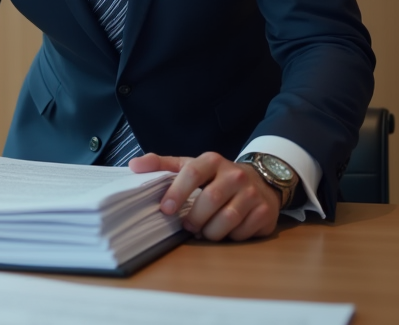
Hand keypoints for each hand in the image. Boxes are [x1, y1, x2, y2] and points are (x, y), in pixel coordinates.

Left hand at [130, 152, 280, 240]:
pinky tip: (226, 231)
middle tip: (187, 226)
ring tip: (204, 230)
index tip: (165, 209)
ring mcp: (252, 193)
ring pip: (227, 219)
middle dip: (194, 218)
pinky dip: (230, 236)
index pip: (192, 173)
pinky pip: (242, 232)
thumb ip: (162, 166)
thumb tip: (133, 166)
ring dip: (211, 231)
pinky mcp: (265, 212)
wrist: (259, 181)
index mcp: (212, 161)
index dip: (176, 192)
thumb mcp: (190, 166)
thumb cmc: (216, 177)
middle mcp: (235, 175)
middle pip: (210, 200)